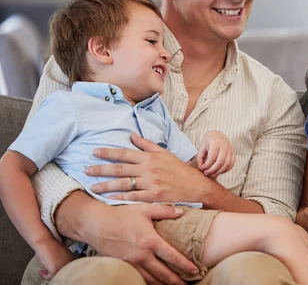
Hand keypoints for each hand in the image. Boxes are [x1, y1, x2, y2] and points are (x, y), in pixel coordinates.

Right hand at [35, 239, 73, 279]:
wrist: (44, 242)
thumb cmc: (49, 247)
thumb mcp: (59, 254)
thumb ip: (61, 260)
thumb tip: (57, 267)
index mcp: (71, 257)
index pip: (67, 268)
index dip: (59, 269)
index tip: (51, 269)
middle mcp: (69, 262)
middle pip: (62, 272)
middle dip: (54, 272)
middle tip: (47, 271)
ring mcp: (63, 265)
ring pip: (56, 275)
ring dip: (49, 274)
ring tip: (44, 270)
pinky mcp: (55, 269)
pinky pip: (49, 277)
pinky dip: (44, 275)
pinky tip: (41, 271)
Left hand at [87, 133, 213, 202]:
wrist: (195, 186)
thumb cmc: (179, 170)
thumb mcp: (164, 153)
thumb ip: (147, 145)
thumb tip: (132, 135)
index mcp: (149, 157)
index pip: (125, 153)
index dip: (108, 153)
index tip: (94, 152)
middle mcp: (148, 169)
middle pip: (120, 168)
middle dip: (100, 169)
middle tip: (85, 169)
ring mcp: (150, 183)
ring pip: (123, 183)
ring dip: (106, 185)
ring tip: (92, 186)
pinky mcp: (153, 197)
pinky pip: (133, 196)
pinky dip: (120, 197)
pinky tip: (108, 198)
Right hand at [87, 203, 196, 284]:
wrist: (95, 224)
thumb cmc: (121, 215)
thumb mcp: (145, 208)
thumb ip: (165, 210)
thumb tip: (182, 212)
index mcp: (150, 241)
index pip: (172, 257)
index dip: (185, 265)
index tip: (195, 271)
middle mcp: (141, 255)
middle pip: (163, 274)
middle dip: (176, 282)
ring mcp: (131, 263)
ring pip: (150, 280)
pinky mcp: (122, 267)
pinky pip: (138, 279)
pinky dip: (149, 283)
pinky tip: (155, 283)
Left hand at [196, 131, 234, 177]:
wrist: (218, 135)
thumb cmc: (208, 142)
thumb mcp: (202, 147)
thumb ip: (200, 157)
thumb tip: (201, 168)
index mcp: (215, 142)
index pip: (212, 157)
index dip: (206, 165)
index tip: (201, 168)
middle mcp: (224, 145)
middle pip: (220, 161)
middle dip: (212, 170)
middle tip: (206, 173)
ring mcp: (230, 149)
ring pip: (227, 164)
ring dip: (219, 171)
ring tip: (212, 174)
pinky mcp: (233, 153)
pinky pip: (231, 164)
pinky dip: (225, 170)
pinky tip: (218, 171)